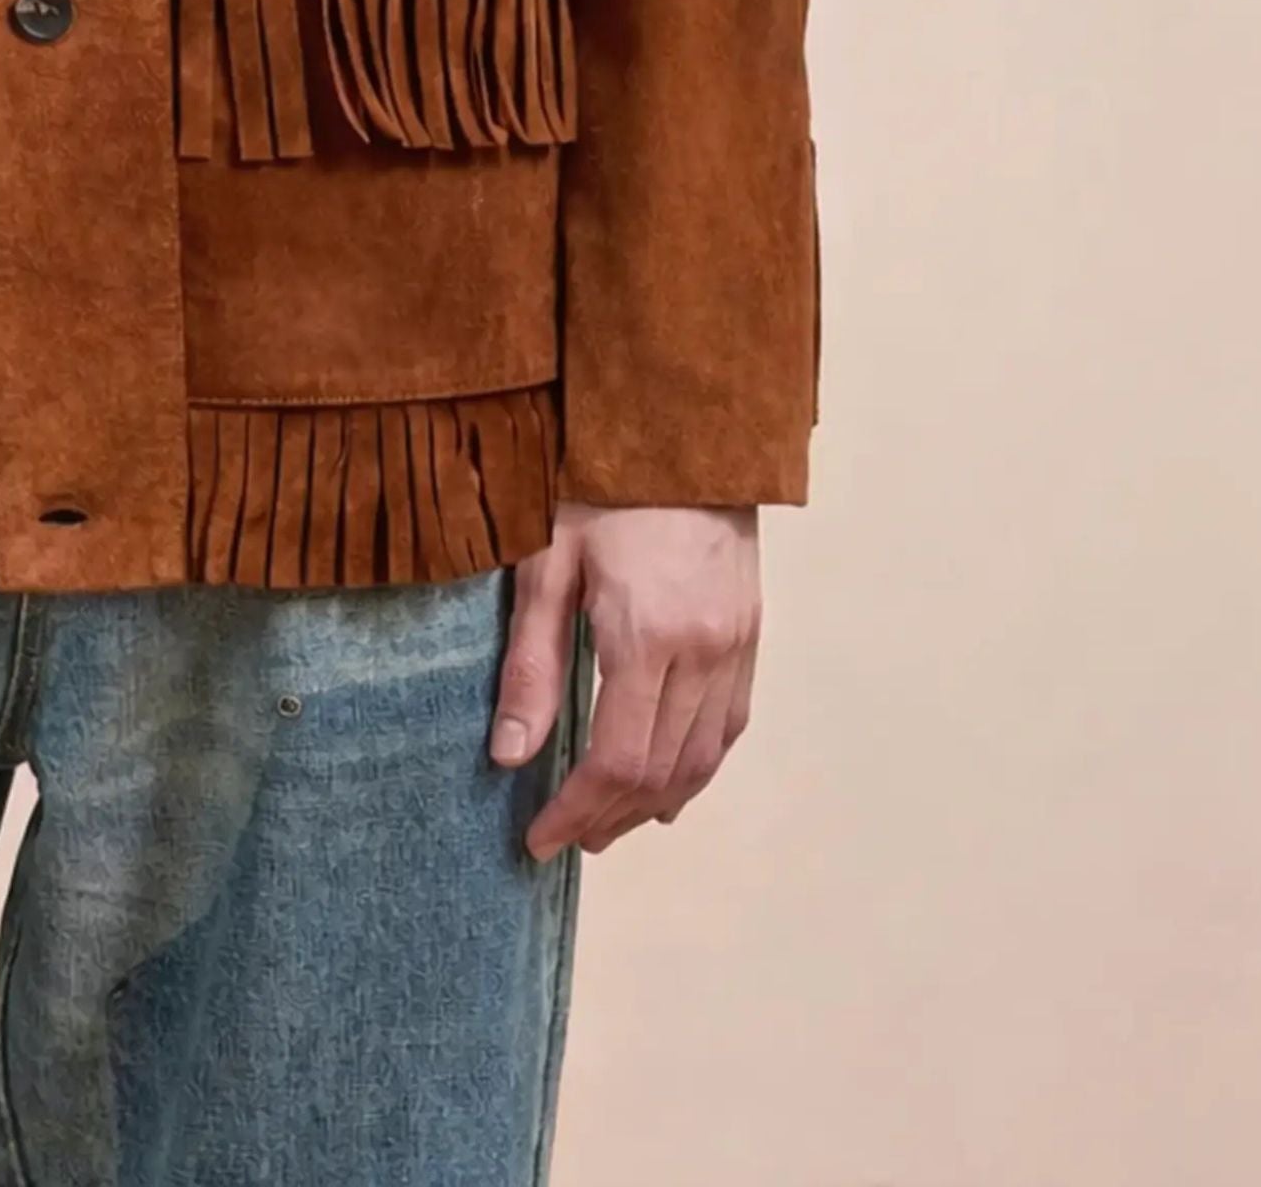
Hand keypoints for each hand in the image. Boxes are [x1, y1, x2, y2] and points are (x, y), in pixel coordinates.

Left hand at [491, 500, 760, 858]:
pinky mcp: (751, 631)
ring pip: (703, 758)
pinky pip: (731, 723)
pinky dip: (697, 765)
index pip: (615, 760)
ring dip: (654, 802)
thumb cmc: (600, 480)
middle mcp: (704, 650)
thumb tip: (510, 756)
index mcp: (647, 634)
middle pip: (661, 772)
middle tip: (564, 838)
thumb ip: (530, 662)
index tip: (537, 838)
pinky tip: (668, 782)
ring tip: (607, 822)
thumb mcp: (546, 560)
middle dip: (609, 817)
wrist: (681, 423)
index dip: (575, 810)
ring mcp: (736, 643)